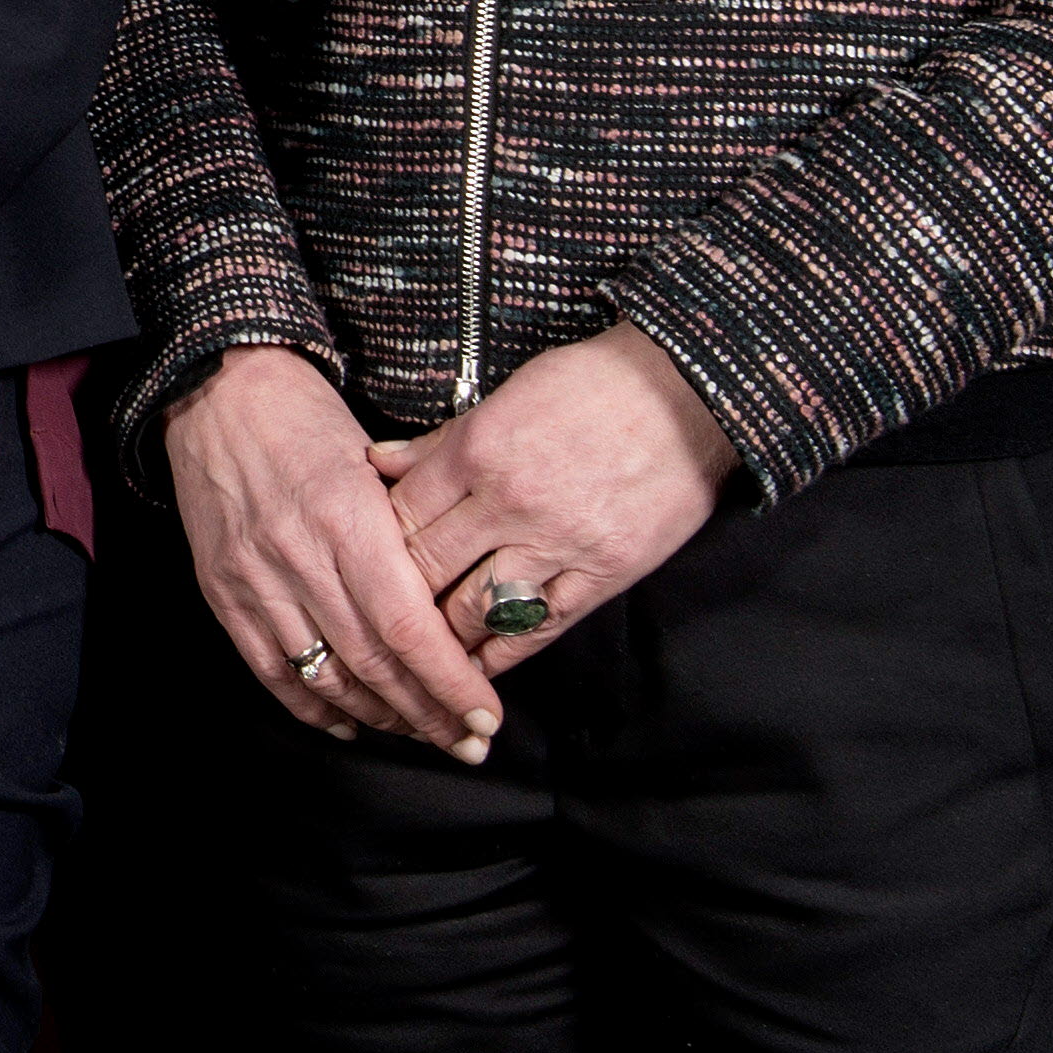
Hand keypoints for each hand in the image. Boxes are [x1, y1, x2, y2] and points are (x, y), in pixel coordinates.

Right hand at [163, 346, 497, 754]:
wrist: (215, 388)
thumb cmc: (305, 415)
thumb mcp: (375, 457)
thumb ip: (412, 529)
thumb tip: (464, 596)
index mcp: (347, 517)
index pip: (406, 625)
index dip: (449, 681)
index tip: (486, 714)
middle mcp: (298, 556)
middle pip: (373, 662)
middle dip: (428, 713)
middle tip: (467, 741)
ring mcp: (255, 579)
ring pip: (325, 675)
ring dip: (378, 716)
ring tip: (419, 732)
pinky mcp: (224, 591)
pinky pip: (270, 670)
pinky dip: (312, 706)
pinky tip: (348, 724)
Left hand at [373, 327, 738, 680]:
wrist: (687, 391)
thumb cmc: (592, 383)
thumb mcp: (504, 396)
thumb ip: (441, 441)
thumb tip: (378, 464)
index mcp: (478, 450)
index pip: (403, 516)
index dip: (377, 547)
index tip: (366, 567)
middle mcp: (509, 502)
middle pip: (428, 569)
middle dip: (398, 600)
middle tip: (378, 623)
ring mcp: (559, 542)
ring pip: (476, 609)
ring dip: (444, 636)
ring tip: (420, 657)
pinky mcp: (605, 572)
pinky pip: (540, 627)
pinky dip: (502, 654)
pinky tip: (478, 669)